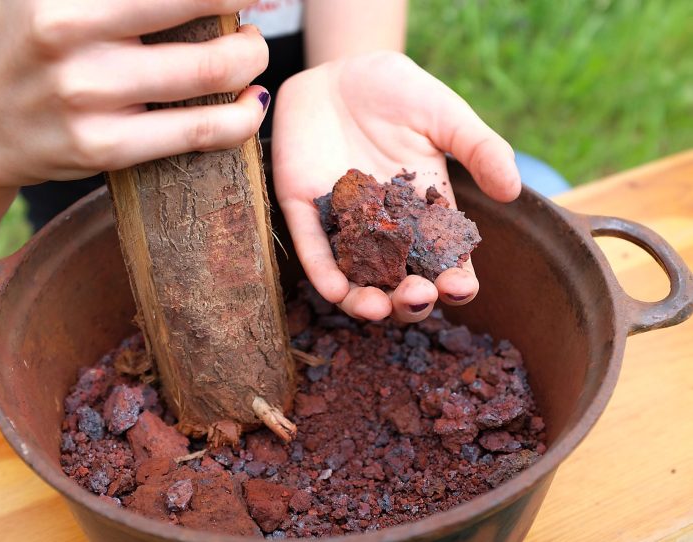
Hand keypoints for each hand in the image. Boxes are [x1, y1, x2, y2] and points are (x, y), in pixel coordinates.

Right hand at [0, 0, 269, 189]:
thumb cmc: (34, 44)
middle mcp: (67, 31)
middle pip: (201, 7)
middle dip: (244, 19)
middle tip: (251, 21)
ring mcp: (85, 95)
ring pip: (211, 71)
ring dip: (250, 60)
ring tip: (249, 56)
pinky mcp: (103, 147)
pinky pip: (199, 131)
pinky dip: (242, 118)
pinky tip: (249, 104)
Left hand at [272, 51, 520, 322]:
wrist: (340, 70)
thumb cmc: (399, 91)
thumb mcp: (446, 115)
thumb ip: (479, 148)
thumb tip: (512, 190)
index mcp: (426, 214)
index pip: (445, 261)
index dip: (455, 281)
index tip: (461, 287)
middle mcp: (387, 230)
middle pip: (401, 282)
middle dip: (411, 300)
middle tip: (419, 297)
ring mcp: (346, 224)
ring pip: (356, 279)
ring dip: (366, 301)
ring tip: (378, 308)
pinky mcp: (307, 211)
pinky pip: (314, 250)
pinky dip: (324, 273)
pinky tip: (336, 290)